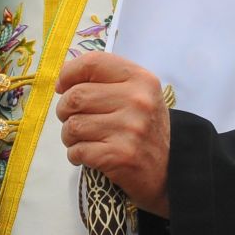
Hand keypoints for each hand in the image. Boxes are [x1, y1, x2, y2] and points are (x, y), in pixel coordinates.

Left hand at [55, 51, 170, 217]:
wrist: (171, 172)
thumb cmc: (146, 129)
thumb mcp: (138, 95)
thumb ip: (107, 81)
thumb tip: (64, 79)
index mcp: (141, 79)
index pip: (93, 63)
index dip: (69, 73)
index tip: (62, 86)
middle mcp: (137, 101)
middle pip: (76, 96)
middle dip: (65, 110)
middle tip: (72, 118)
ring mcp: (130, 129)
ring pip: (73, 125)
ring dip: (69, 135)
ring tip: (82, 139)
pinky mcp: (120, 156)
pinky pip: (77, 150)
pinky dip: (76, 155)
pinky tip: (89, 155)